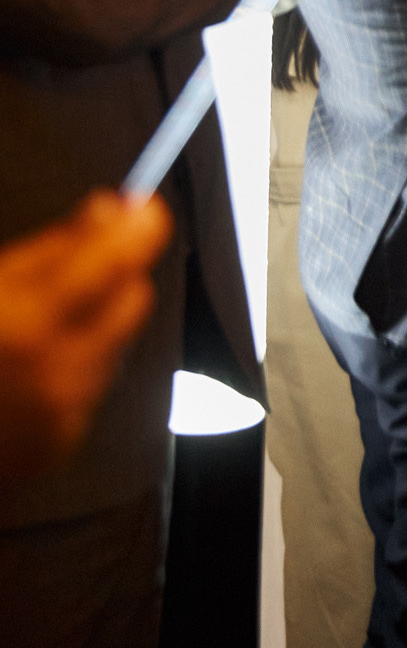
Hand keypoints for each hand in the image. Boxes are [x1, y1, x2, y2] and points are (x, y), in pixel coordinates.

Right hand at [0, 191, 170, 484]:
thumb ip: (48, 250)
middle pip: (133, 299)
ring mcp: (64, 411)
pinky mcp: (64, 440)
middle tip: (76, 270)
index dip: (141, 227)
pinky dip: (73, 369)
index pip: (117, 261)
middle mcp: (55, 368)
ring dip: (92, 326)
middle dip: (117, 276)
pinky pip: (92, 386)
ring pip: (114, 343)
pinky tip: (28, 374)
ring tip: (32, 332)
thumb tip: (110, 208)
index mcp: (22, 321)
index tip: (143, 208)